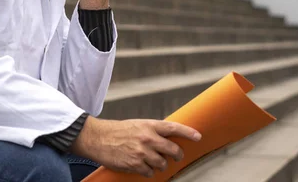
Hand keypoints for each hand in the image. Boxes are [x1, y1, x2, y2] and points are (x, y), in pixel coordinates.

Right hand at [71, 117, 201, 177]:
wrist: (99, 138)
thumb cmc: (118, 131)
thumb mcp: (137, 124)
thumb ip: (152, 130)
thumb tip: (167, 138)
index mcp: (149, 125)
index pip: (173, 128)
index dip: (188, 132)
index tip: (198, 136)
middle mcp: (148, 138)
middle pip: (173, 150)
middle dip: (177, 155)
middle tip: (176, 156)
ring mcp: (142, 152)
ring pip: (162, 164)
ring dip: (160, 164)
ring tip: (152, 160)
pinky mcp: (135, 164)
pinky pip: (150, 172)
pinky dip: (148, 171)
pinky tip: (141, 166)